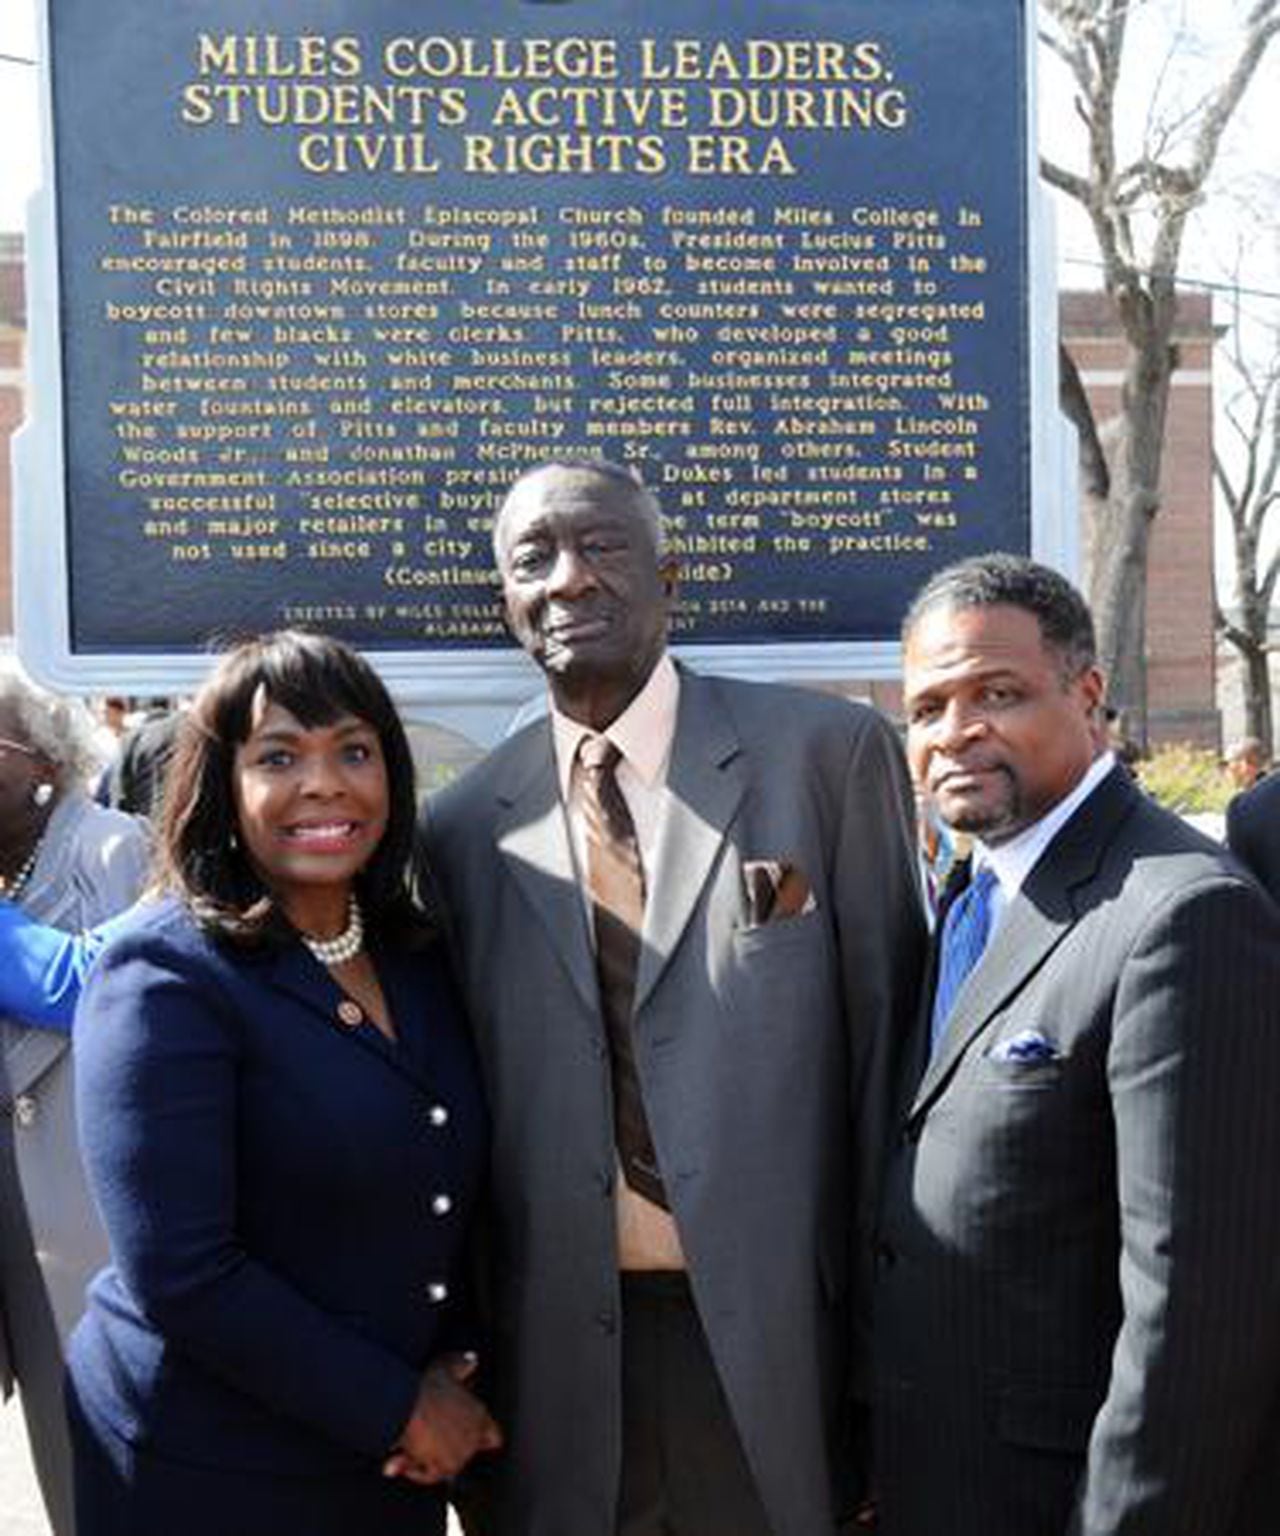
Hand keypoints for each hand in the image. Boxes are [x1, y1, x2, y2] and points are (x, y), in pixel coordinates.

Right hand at [383, 1352, 501, 1483]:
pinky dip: (413, 1469)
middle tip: (430, 1434)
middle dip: (450, 1445)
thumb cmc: (427, 1385)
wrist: (408, 1406)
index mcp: (479, 1416)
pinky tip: (399, 1459)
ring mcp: (459, 1455)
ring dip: (429, 1458)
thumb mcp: (447, 1365)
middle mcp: (473, 1439)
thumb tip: (472, 1360)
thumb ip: (463, 1364)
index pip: (494, 1437)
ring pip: (447, 1464)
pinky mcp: (441, 1468)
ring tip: (412, 1444)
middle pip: (466, 1451)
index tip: (465, 1431)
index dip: (481, 1436)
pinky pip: (428, 1475)